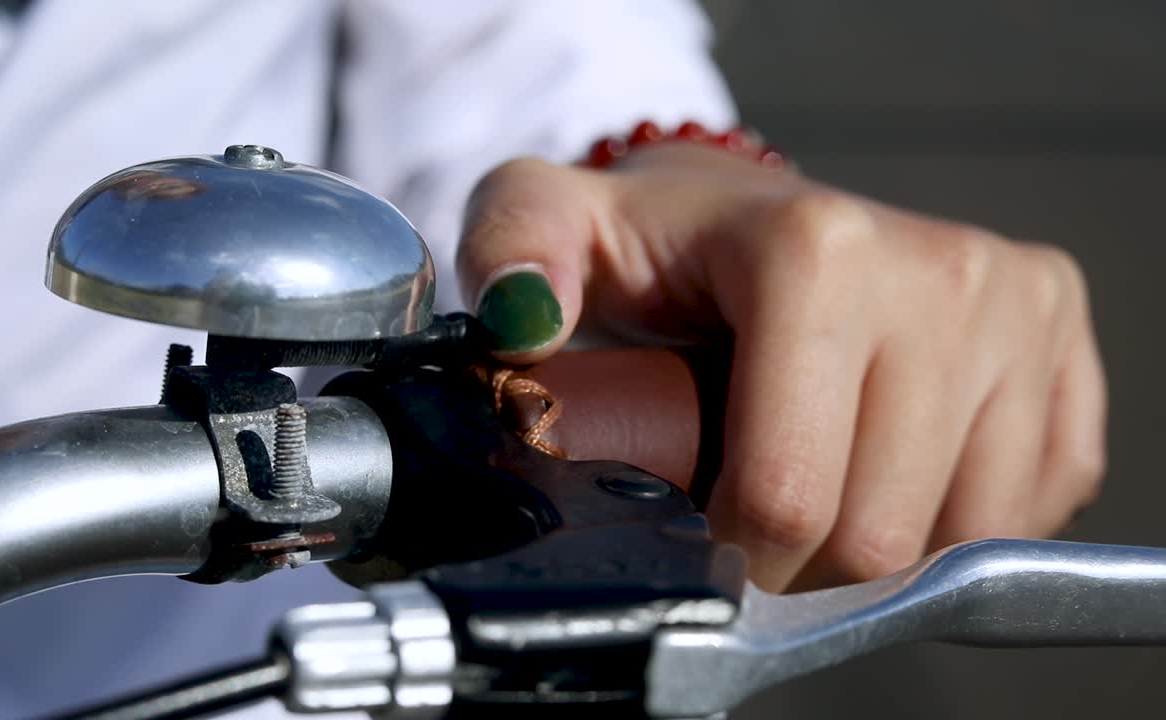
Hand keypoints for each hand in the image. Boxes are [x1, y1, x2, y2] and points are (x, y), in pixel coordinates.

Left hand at [455, 141, 1106, 591]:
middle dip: (797, 562)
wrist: (751, 217)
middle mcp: (941, 272)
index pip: (789, 492)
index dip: (730, 548)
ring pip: (959, 538)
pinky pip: (1024, 508)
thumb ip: (512, 254)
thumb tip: (524, 321)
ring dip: (873, 550)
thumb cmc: (652, 243)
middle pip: (878, 533)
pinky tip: (888, 474)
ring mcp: (1016, 312)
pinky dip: (949, 526)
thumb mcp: (552, 223)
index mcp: (817, 249)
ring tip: (815, 489)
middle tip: (749, 521)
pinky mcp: (1062, 351)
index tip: (696, 533)